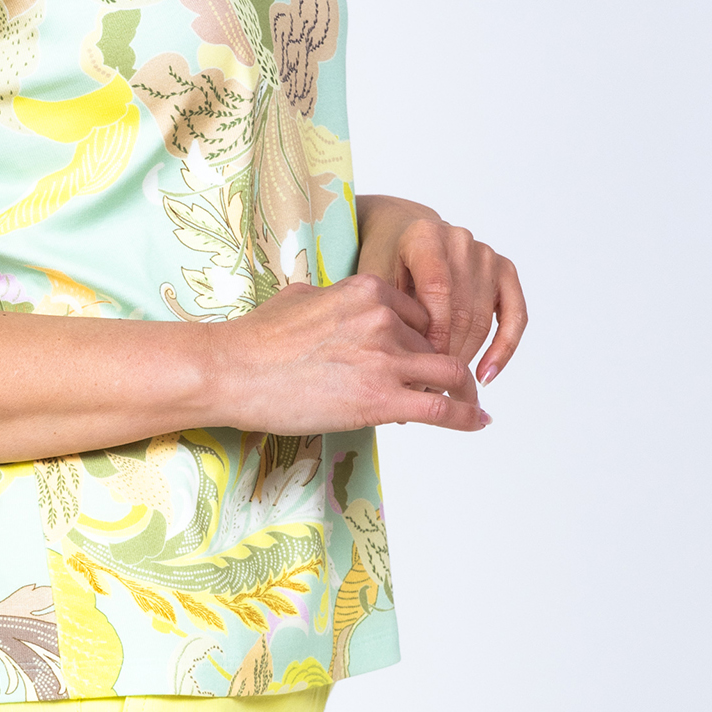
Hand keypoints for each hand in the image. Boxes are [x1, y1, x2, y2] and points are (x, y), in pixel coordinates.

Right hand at [215, 274, 490, 435]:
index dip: (419, 340)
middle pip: (433, 345)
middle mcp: (384, 319)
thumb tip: (335, 302)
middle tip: (441, 388)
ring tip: (470, 404)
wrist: (233, 370)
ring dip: (463, 391)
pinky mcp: (381, 400)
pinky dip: (466, 416)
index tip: (419, 359)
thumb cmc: (256, 337)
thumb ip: (332, 297)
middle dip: (436, 368)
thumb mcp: (300, 296)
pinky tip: (477, 421)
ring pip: (449, 372)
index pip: (417, 314)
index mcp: (367, 290)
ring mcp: (385, 359)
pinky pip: (442, 408)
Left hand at [356, 195, 527, 386]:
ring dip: (468, 357)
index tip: (422, 368)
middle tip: (428, 389)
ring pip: (483, 318)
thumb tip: (403, 375)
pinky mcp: (504, 269)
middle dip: (448, 354)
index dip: (434, 334)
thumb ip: (386, 314)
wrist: (402, 230)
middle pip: (463, 309)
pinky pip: (515, 314)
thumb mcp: (373, 279)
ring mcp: (485, 254)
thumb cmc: (384, 258)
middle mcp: (460, 240)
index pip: (438, 291)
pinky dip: (504, 348)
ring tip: (446, 387)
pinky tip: (486, 375)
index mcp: (426, 236)